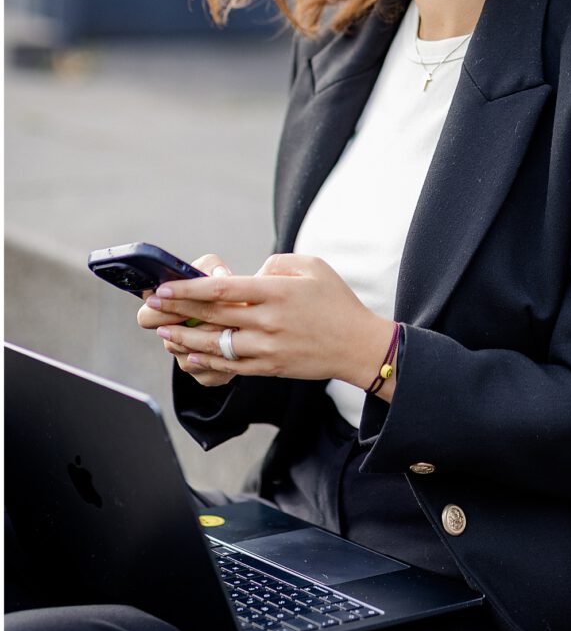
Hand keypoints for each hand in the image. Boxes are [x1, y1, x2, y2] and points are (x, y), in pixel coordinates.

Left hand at [141, 254, 397, 397]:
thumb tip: (250, 274)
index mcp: (277, 292)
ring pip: (216, 345)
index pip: (223, 289)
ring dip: (185, 338)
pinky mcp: (270, 367)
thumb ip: (277, 263)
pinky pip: (230, 366)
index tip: (166, 286)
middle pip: (213, 316)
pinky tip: (190, 354)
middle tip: (152, 304)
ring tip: (164, 331)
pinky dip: (206, 360)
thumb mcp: (313, 266)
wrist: (358, 346)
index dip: (189, 289)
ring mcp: (268, 347)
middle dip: (178, 310)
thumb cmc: (337, 301)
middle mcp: (269, 321)